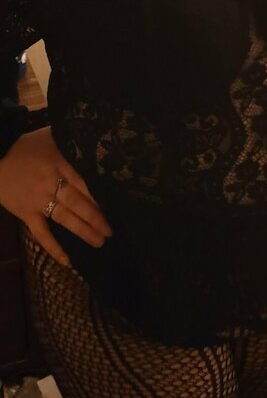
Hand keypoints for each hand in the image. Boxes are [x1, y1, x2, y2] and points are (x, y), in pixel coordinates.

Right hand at [0, 126, 111, 266]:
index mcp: (59, 165)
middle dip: (96, 218)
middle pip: (78, 203)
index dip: (98, 198)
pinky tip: (67, 261)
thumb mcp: (50, 136)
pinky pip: (41, 233)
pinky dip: (54, 248)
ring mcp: (38, 200)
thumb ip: (68, 141)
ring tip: (99, 242)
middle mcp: (51, 184)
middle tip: (110, 232)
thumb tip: (89, 141)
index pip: (84, 184)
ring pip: (65, 218)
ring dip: (83, 231)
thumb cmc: (22, 145)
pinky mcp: (26, 213)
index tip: (113, 208)